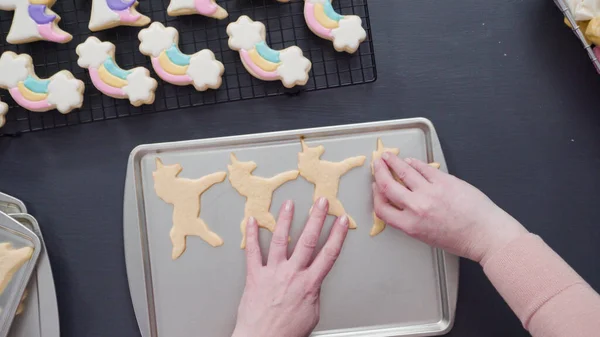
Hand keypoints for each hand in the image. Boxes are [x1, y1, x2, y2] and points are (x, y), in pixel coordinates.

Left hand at [232, 198, 348, 336]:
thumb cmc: (286, 332)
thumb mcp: (311, 314)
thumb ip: (313, 292)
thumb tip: (313, 281)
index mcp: (309, 284)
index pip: (328, 254)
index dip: (338, 235)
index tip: (342, 220)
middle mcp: (292, 274)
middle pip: (308, 240)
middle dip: (317, 218)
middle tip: (322, 201)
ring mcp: (272, 272)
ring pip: (280, 240)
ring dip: (285, 219)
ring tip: (289, 203)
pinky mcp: (254, 276)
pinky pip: (252, 251)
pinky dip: (251, 235)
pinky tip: (251, 221)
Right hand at [372, 154, 527, 263]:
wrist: (486, 235)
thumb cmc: (461, 240)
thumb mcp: (427, 237)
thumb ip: (411, 220)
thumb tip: (403, 203)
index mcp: (411, 226)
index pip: (382, 208)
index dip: (375, 195)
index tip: (375, 187)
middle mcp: (417, 208)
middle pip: (388, 186)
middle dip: (379, 172)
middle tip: (377, 164)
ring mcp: (430, 192)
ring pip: (404, 171)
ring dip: (393, 161)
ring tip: (389, 156)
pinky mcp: (445, 181)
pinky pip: (424, 168)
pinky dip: (415, 162)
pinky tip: (411, 161)